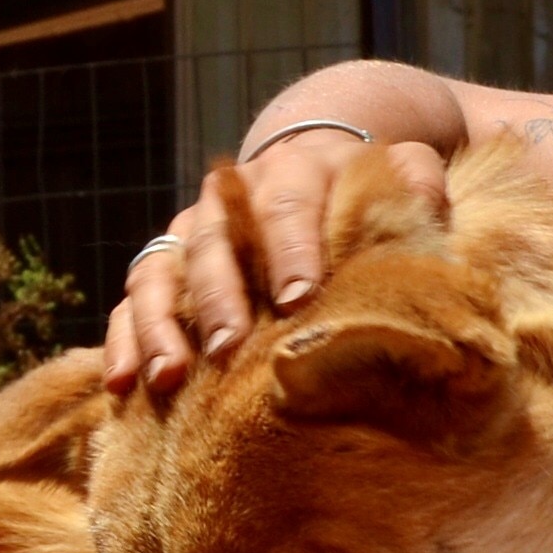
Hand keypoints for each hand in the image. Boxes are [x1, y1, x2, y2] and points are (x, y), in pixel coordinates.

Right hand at [104, 123, 419, 398]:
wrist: (315, 167)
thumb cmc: (364, 194)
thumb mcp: (399, 173)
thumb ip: (419, 185)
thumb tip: (429, 206)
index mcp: (293, 172)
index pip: (288, 206)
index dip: (291, 250)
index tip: (298, 300)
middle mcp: (230, 197)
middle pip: (214, 243)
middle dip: (219, 297)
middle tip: (230, 348)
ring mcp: (191, 231)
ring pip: (160, 270)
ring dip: (160, 324)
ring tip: (168, 378)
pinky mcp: (164, 264)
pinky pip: (131, 300)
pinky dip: (125, 339)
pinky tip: (123, 385)